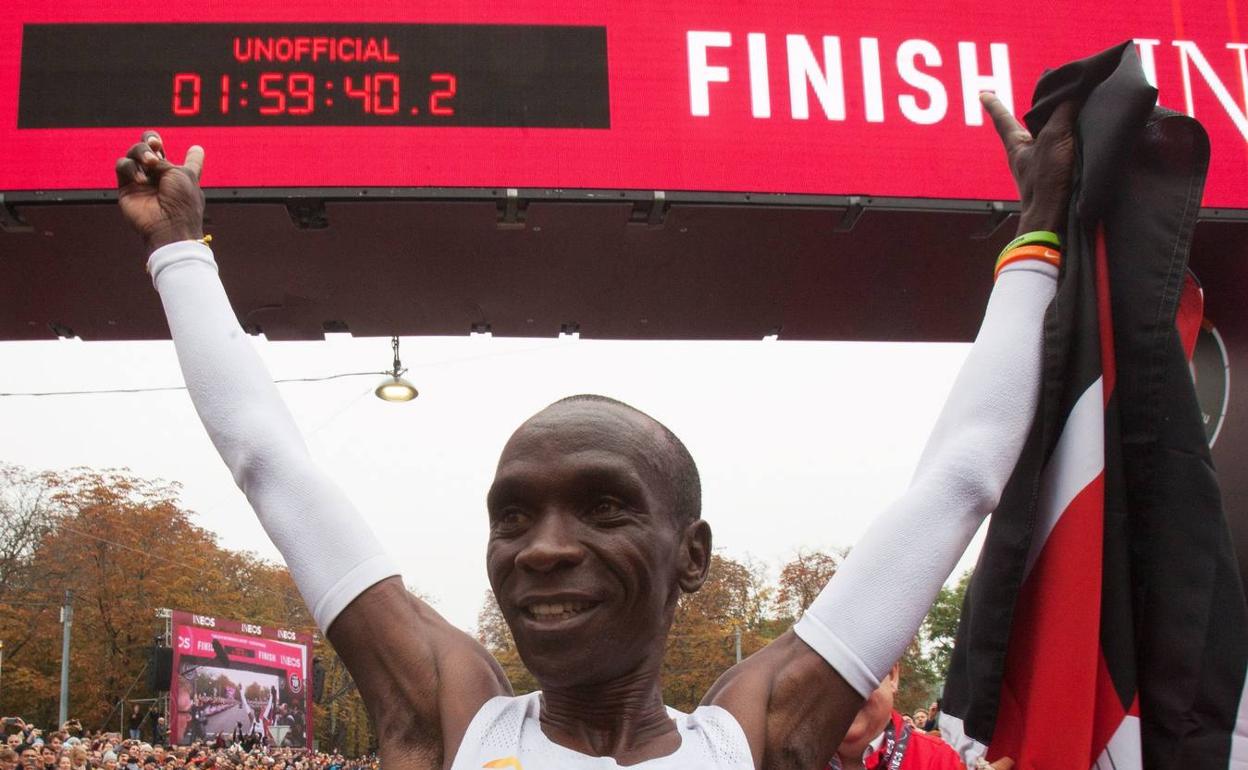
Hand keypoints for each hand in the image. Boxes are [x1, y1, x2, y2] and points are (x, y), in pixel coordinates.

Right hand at [115, 131, 205, 255]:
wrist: (169, 225)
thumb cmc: (182, 202)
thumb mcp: (183, 175)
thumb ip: (166, 160)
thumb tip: (150, 156)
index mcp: (180, 175)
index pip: (184, 160)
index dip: (190, 154)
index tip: (196, 150)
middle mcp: (161, 176)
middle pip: (149, 146)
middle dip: (150, 138)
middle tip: (156, 145)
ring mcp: (142, 180)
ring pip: (134, 152)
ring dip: (141, 152)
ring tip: (150, 164)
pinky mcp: (126, 186)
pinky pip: (122, 165)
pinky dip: (131, 168)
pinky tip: (142, 180)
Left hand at [981, 92, 1076, 236]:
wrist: (1054, 220)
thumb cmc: (1046, 181)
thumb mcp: (1054, 138)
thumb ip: (1063, 112)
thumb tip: (1073, 93)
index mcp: (1016, 145)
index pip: (1003, 118)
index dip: (994, 104)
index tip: (982, 95)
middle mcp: (1025, 155)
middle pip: (1030, 125)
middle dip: (1041, 111)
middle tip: (1052, 94)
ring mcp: (1040, 168)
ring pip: (1050, 138)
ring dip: (1062, 126)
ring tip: (1078, 110)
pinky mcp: (1056, 177)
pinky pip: (1064, 151)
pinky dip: (1074, 141)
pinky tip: (1087, 137)